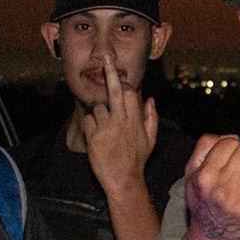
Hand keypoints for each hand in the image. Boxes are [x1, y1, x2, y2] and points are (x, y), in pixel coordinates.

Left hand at [80, 56, 158, 195]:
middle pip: (115, 91)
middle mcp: (122, 122)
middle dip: (110, 73)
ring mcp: (107, 129)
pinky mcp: (94, 137)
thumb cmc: (137, 160)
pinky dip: (91, 125)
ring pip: (98, 107)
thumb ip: (151, 117)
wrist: (123, 180)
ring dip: (99, 113)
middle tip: (106, 59)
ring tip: (105, 130)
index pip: (129, 93)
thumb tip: (150, 98)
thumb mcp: (150, 139)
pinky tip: (98, 137)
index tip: (119, 77)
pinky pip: (89, 120)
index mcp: (136, 121)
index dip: (123, 83)